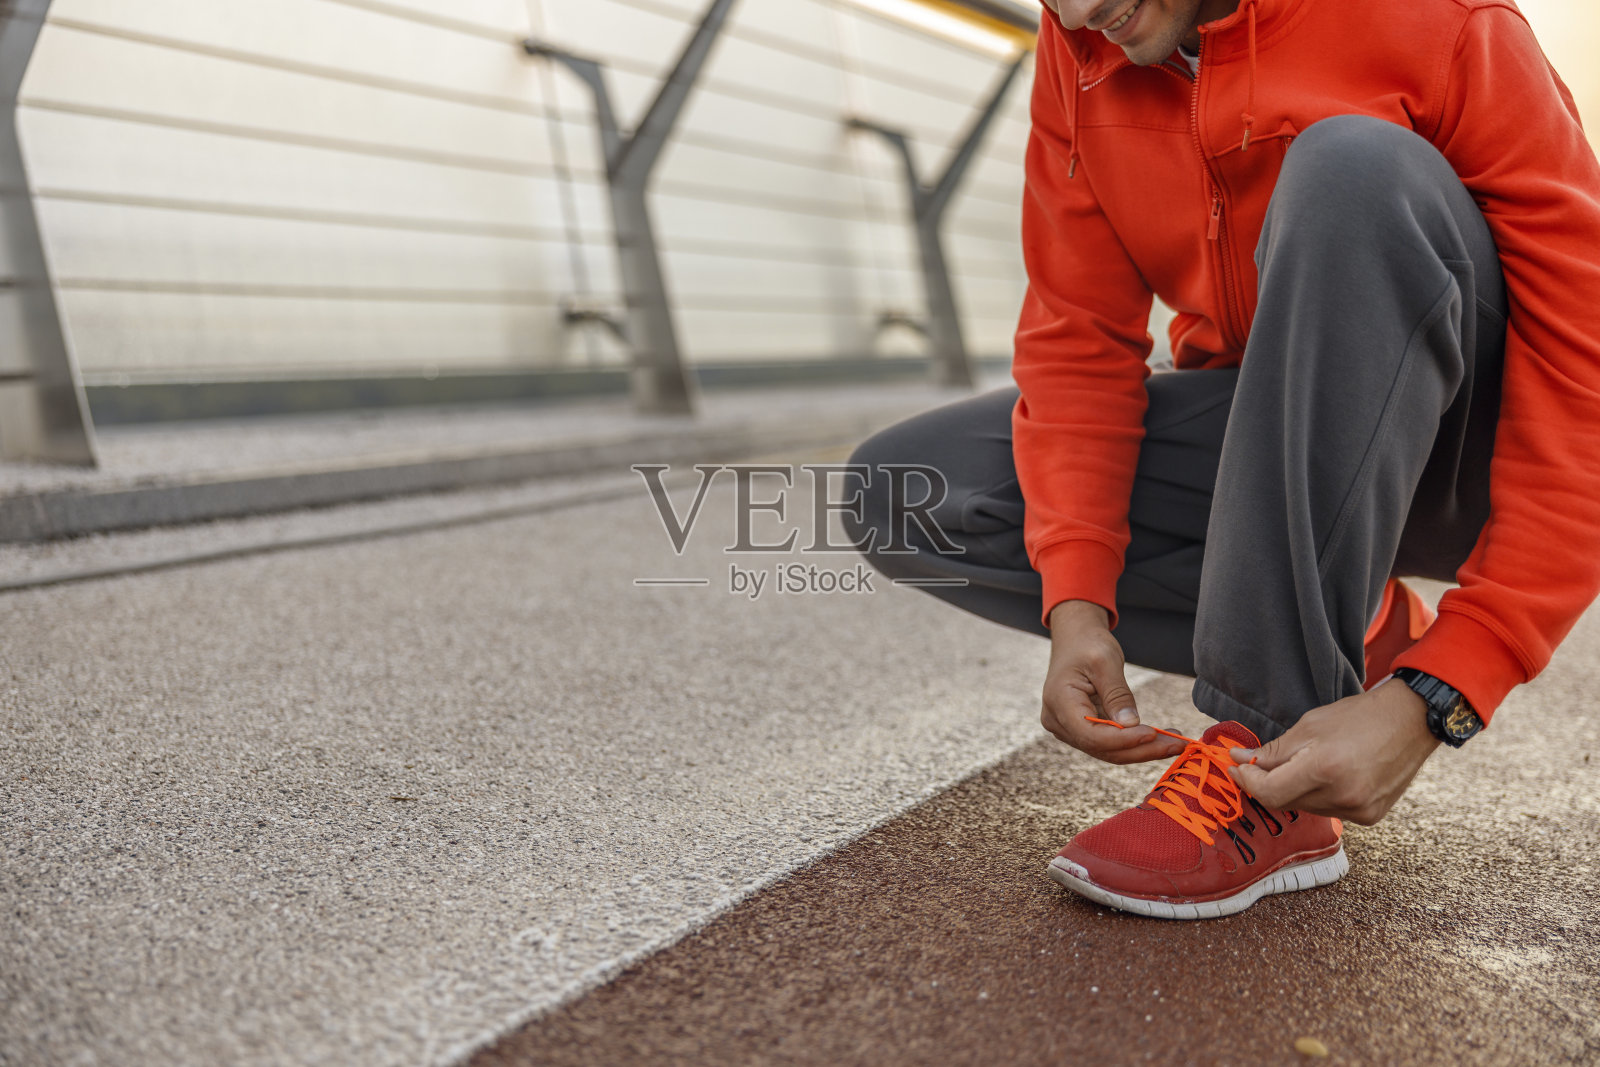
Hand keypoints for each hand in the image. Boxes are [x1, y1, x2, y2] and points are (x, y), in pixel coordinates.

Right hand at [1039, 600, 1187, 764]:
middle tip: (1177, 744)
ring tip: (1175, 743)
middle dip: (1140, 750)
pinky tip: (1160, 738)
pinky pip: (1110, 743)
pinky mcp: (1083, 730)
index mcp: (1059, 703)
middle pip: (1102, 748)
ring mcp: (1069, 728)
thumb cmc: (1088, 644)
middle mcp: (1059, 722)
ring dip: (1142, 750)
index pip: (1091, 735)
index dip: (1123, 739)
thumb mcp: (1105, 661)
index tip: (1153, 733)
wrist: (1075, 639)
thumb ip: (1117, 694)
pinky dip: (1135, 743)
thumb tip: (1131, 725)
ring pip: (1108, 750)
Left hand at [1227, 678, 1441, 824]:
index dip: (1248, 783)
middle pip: (1287, 802)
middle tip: (1259, 765)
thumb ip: (1273, 751)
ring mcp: (1360, 810)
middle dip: (1269, 784)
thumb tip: (1240, 760)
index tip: (1237, 769)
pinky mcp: (1371, 817)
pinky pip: (1330, 811)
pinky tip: (1331, 776)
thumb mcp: (1309, 726)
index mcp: (1325, 769)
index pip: (1271, 793)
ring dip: (1296, 790)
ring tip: (1307, 764)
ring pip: (1307, 808)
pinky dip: (1320, 796)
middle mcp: (1343, 796)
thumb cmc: (1358, 717)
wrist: (1411, 721)